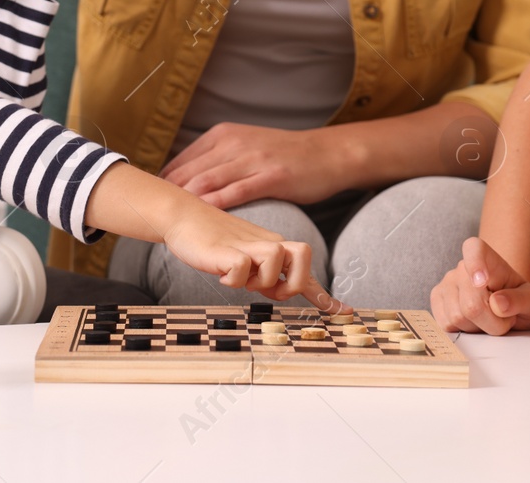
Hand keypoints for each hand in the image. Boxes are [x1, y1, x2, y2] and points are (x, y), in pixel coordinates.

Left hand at [161, 122, 350, 208]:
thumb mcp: (245, 146)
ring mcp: (253, 158)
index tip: (149, 204)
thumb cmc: (283, 155)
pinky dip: (216, 205)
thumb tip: (185, 180)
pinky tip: (203, 218)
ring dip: (186, 202)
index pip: (182, 160)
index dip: (163, 185)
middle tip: (151, 218)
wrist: (326, 153)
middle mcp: (234, 143)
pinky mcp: (271, 176)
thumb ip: (216, 159)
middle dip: (167, 195)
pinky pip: (237, 192)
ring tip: (168, 223)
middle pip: (189, 172)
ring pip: (208, 181)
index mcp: (223, 135)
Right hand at [164, 204, 344, 310]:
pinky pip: (241, 268)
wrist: (185, 218)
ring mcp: (248, 245)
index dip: (324, 294)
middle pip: (303, 257)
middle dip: (292, 282)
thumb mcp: (249, 258)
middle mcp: (267, 243)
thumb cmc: (216, 241)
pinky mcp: (227, 251)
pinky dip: (233, 279)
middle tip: (269, 291)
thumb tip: (287, 290)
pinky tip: (220, 271)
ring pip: (275, 262)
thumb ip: (269, 273)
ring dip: (258, 279)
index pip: (306, 266)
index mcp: (275, 245)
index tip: (344, 312)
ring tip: (239, 276)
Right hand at [430, 237, 529, 335]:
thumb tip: (497, 304)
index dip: (476, 264)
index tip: (482, 281)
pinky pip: (446, 324)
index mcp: (487, 257)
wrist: (504, 309)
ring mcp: (446, 282)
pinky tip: (474, 323)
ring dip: (478, 328)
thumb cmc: (518, 301)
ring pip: (457, 317)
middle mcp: (462, 266)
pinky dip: (463, 331)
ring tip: (489, 319)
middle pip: (471, 304)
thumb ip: (519, 301)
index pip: (475, 250)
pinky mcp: (437, 300)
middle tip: (505, 320)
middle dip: (493, 322)